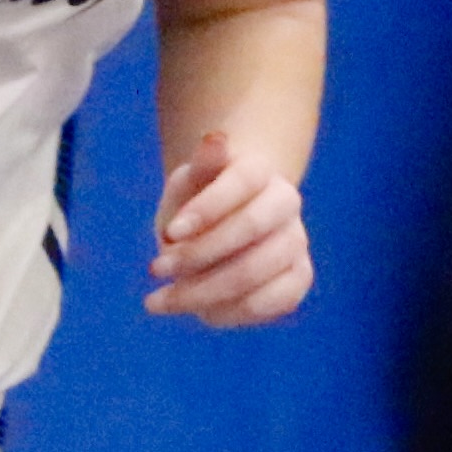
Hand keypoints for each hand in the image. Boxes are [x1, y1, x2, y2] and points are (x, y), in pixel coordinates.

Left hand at [148, 129, 313, 326]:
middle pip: (250, 228)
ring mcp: (296, 242)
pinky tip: (199, 312)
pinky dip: (229, 312)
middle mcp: (286, 204)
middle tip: (154, 268)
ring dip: (202, 292)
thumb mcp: (189, 182)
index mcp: (260, 171)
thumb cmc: (198, 202)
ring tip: (160, 300)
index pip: (243, 181)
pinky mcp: (297, 279)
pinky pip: (269, 303)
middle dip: (196, 254)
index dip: (208, 208)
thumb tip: (215, 138)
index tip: (169, 232)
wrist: (224, 228)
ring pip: (256, 272)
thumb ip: (202, 165)